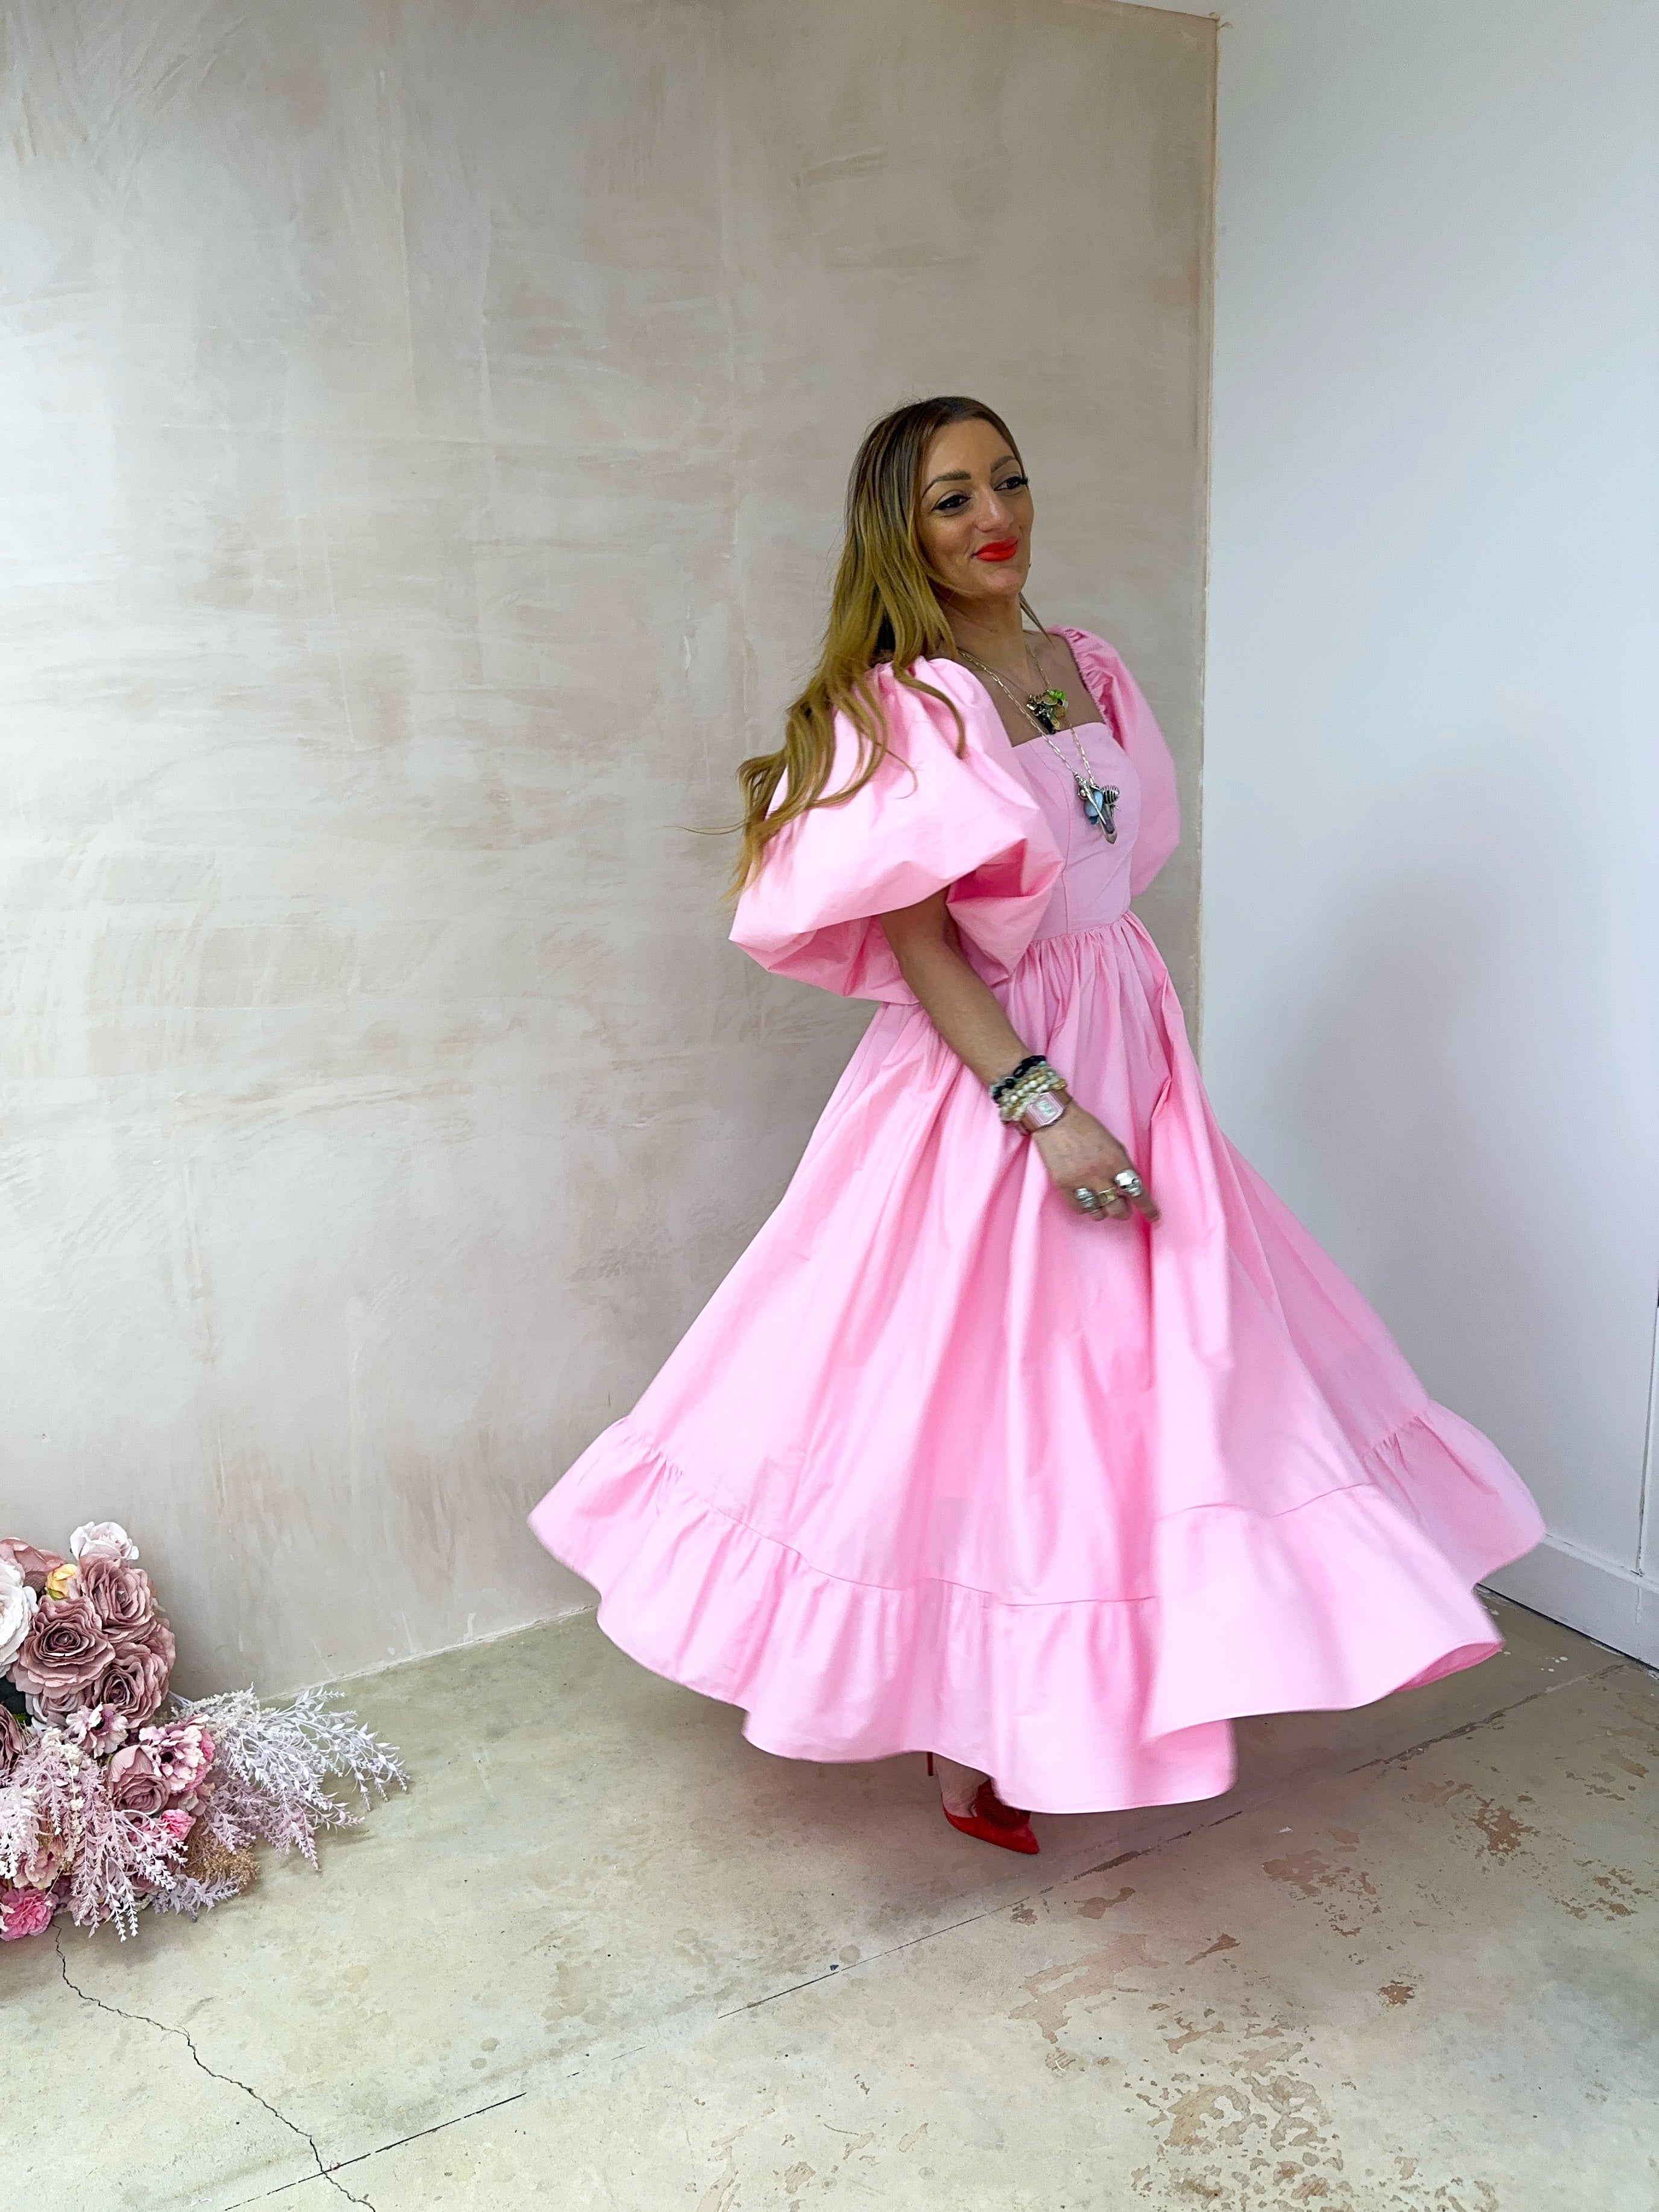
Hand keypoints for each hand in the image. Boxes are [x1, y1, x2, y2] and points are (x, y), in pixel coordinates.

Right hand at [1030, 1100, 1159, 1223]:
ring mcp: (1080, 1181)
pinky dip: (1085, 1207)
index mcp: (1116, 1161)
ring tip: (1101, 1201)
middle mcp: (1100, 1174)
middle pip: (1117, 1209)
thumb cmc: (1085, 1127)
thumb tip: (1129, 1185)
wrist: (1056, 1120)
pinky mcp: (1063, 1185)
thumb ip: (1123, 1165)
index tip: (1154, 1216)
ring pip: (1098, 1213)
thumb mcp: (1113, 1143)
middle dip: (1123, 1212)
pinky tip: (1086, 1198)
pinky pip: (1079, 1208)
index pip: (1137, 1190)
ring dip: (1103, 1210)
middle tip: (1122, 1206)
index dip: (1147, 1207)